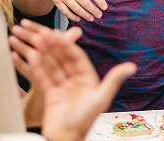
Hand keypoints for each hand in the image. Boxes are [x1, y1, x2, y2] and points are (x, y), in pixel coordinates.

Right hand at [9, 20, 136, 140]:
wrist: (65, 139)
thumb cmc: (85, 121)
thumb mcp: (101, 98)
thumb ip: (114, 79)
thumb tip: (132, 66)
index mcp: (89, 80)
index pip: (77, 57)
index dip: (66, 45)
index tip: (57, 34)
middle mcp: (76, 82)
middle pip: (63, 60)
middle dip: (53, 47)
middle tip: (42, 34)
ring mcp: (63, 88)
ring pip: (52, 67)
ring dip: (43, 54)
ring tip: (33, 41)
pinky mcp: (50, 95)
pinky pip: (43, 78)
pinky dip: (37, 68)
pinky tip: (30, 57)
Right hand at [36, 0, 106, 21]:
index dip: (99, 1)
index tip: (105, 7)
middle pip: (85, 3)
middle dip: (94, 10)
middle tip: (99, 15)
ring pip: (76, 9)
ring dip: (85, 15)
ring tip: (91, 18)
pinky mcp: (56, 1)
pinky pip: (65, 11)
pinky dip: (72, 16)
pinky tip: (78, 18)